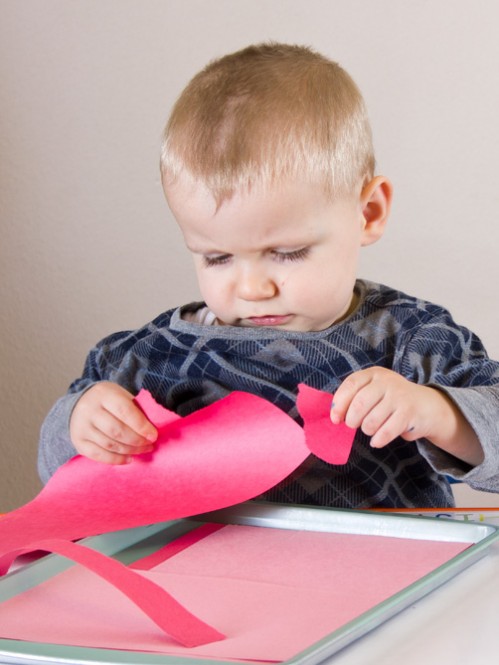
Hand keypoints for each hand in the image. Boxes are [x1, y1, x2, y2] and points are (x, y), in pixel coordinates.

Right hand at [69, 382, 157, 463]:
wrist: (81, 404)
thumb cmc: (109, 400)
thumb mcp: (122, 396)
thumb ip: (136, 410)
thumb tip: (152, 431)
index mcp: (103, 394)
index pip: (124, 411)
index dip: (141, 425)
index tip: (153, 435)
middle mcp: (89, 410)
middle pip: (116, 430)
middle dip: (137, 440)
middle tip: (150, 445)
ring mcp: (81, 427)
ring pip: (109, 444)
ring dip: (130, 451)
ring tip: (143, 450)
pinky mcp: (78, 441)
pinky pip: (98, 455)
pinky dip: (116, 459)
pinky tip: (129, 459)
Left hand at [330, 368, 449, 448]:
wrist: (426, 406)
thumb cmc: (391, 400)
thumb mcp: (374, 390)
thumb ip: (355, 397)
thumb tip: (335, 415)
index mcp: (374, 374)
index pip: (351, 384)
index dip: (339, 404)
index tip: (335, 419)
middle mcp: (387, 382)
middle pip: (359, 404)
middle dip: (352, 420)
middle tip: (354, 425)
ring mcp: (399, 396)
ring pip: (371, 421)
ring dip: (367, 430)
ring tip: (370, 429)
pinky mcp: (409, 413)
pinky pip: (386, 432)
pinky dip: (378, 440)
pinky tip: (377, 440)